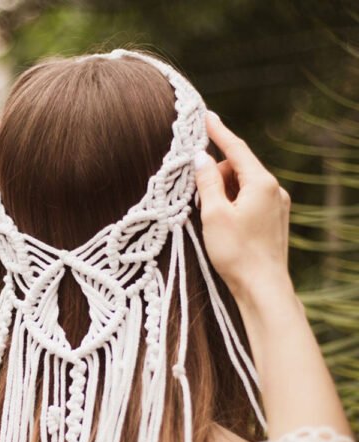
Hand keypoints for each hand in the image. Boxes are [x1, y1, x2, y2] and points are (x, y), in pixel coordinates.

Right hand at [194, 112, 291, 300]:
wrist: (263, 287)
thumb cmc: (236, 252)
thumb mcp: (214, 214)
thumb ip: (207, 182)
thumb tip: (201, 158)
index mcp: (261, 183)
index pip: (236, 148)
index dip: (218, 132)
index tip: (206, 116)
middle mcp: (274, 190)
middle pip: (239, 168)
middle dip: (217, 176)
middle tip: (200, 199)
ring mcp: (278, 206)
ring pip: (244, 186)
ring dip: (224, 193)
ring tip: (212, 219)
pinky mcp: (275, 220)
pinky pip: (251, 201)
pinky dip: (234, 204)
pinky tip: (225, 225)